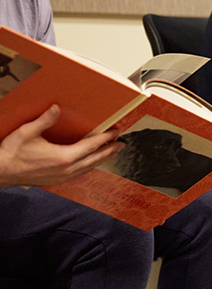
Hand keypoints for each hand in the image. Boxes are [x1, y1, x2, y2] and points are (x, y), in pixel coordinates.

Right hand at [0, 105, 122, 187]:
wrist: (2, 171)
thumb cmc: (13, 153)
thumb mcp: (28, 132)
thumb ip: (44, 120)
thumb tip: (57, 108)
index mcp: (64, 157)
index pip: (91, 146)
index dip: (105, 138)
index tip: (115, 133)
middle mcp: (67, 169)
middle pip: (95, 158)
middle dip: (110, 150)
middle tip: (121, 144)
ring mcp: (63, 177)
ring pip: (89, 167)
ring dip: (102, 159)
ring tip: (112, 153)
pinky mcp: (58, 181)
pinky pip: (80, 173)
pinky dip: (90, 167)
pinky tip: (92, 164)